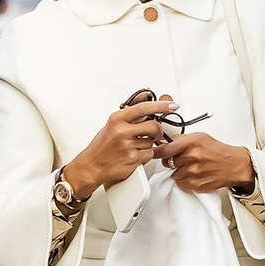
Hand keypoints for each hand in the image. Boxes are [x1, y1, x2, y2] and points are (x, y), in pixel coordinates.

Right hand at [62, 96, 179, 197]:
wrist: (92, 165)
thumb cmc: (102, 146)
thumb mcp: (113, 125)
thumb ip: (131, 115)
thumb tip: (147, 100)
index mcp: (117, 119)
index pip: (144, 108)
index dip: (161, 106)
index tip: (172, 105)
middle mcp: (122, 131)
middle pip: (154, 126)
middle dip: (158, 131)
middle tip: (154, 133)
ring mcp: (127, 145)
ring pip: (152, 141)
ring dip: (149, 144)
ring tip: (135, 146)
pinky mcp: (132, 159)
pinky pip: (150, 154)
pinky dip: (146, 155)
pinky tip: (135, 154)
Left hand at [160, 132, 254, 193]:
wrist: (233, 165)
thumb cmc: (217, 151)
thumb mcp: (199, 137)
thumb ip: (180, 139)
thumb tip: (164, 141)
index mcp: (190, 144)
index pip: (164, 150)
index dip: (157, 151)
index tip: (153, 152)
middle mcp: (191, 158)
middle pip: (167, 162)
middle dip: (171, 160)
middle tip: (181, 158)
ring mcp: (193, 173)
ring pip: (173, 174)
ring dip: (178, 171)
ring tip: (191, 166)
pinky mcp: (195, 185)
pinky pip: (181, 183)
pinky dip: (185, 179)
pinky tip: (194, 174)